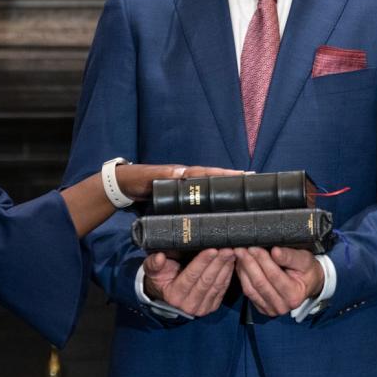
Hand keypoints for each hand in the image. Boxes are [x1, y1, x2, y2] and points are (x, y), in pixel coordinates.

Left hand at [116, 164, 243, 200]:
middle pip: (212, 178)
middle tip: (251, 180)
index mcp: (182, 173)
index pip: (207, 173)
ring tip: (243, 192)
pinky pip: (199, 196)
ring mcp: (183, 187)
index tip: (241, 174)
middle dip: (231, 178)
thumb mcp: (149, 177)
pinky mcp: (179, 196)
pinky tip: (220, 204)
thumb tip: (181, 172)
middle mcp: (186, 178)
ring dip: (224, 188)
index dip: (224, 174)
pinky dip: (211, 197)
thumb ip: (163, 174)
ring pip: (207, 187)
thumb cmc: (137, 180)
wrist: (125, 186)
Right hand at [142, 248, 235, 316]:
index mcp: (174, 295)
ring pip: (216, 285)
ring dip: (225, 268)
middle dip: (218, 263)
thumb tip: (159, 257)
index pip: (191, 276)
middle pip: (206, 281)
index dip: (202, 262)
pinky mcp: (211, 306)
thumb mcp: (152, 270)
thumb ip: (153, 263)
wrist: (166, 292)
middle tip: (227, 248)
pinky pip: (222, 290)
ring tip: (231, 253)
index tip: (212, 250)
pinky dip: (228, 275)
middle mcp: (188, 304)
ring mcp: (201, 308)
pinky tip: (231, 263)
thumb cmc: (161, 277)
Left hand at [235, 246, 322, 316]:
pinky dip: (242, 277)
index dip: (262, 260)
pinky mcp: (262, 308)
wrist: (308, 283)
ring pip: (250, 289)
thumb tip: (275, 251)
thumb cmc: (307, 270)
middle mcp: (282, 306)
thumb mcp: (304, 260)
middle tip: (241, 249)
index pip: (274, 276)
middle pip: (260, 283)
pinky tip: (241, 265)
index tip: (253, 247)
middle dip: (249, 264)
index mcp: (294, 295)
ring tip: (239, 254)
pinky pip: (248, 292)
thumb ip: (290, 256)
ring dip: (243, 270)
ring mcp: (271, 310)